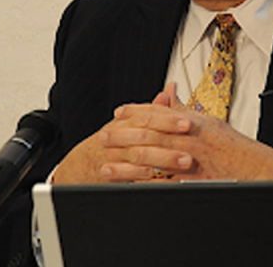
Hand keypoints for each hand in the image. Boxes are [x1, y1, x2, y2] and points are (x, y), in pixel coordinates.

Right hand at [52, 103, 193, 183]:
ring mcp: (113, 156)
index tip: (187, 122)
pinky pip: (127, 176)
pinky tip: (160, 179)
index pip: (148, 117)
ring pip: (139, 156)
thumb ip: (149, 110)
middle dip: (169, 140)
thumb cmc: (110, 142)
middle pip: (145, 136)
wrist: (80, 164)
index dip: (168, 119)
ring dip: (162, 159)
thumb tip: (167, 93)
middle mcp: (118, 137)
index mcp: (125, 121)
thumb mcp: (126, 123)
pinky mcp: (110, 174)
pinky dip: (144, 177)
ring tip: (183, 163)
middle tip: (191, 144)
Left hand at [106, 103, 272, 181]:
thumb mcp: (210, 121)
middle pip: (148, 134)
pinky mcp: (191, 183)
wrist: (257, 169)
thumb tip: (169, 90)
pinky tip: (128, 190)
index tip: (118, 113)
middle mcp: (188, 139)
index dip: (135, 112)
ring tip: (105, 168)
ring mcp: (190, 161)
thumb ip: (185, 108)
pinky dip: (144, 187)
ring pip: (150, 160)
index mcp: (192, 121)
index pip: (158, 112)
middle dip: (122, 136)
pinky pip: (163, 185)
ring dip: (125, 165)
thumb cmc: (234, 147)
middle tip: (103, 138)